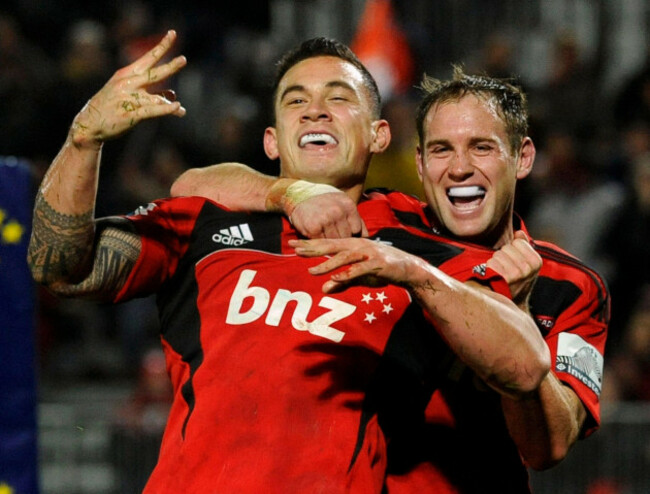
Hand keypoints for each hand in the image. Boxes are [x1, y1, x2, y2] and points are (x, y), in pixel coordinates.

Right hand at [70, 30, 186, 147]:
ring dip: (171, 105)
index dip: (161, 46)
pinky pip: (152, 111)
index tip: (172, 34)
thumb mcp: (127, 94)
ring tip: (180, 111)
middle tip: (184, 59)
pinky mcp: (131, 114)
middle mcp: (128, 84)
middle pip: (154, 73)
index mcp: (126, 74)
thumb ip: (151, 94)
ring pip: (156, 98)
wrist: (89, 125)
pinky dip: (166, 109)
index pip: (147, 58)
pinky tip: (177, 108)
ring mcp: (129, 99)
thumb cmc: (110, 108)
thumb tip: (173, 95)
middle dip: (170, 66)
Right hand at [290, 191, 367, 238]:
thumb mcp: (342, 203)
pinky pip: (322, 242)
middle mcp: (338, 212)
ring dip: (330, 241)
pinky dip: (319, 241)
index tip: (345, 234)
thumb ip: (355, 219)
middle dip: (341, 239)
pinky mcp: (313, 227)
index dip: (351, 234)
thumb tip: (367, 237)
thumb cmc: (324, 202)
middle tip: (332, 235)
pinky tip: (316, 234)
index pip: (357, 230)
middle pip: (346, 237)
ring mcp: (325, 220)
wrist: (299, 195)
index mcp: (348, 206)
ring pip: (335, 242)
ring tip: (324, 233)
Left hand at [290, 237, 421, 292]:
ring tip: (312, 271)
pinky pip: (360, 269)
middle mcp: (359, 245)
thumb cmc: (381, 270)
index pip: (327, 243)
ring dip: (327, 264)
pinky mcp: (378, 264)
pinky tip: (335, 279)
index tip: (292, 243)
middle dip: (313, 248)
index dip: (310, 243)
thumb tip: (324, 289)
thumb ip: (342, 282)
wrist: (408, 268)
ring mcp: (369, 254)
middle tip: (295, 250)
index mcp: (352, 245)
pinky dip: (348, 274)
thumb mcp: (359, 277)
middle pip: (332, 245)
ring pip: (344, 257)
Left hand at [486, 230, 540, 310]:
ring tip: (500, 274)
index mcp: (536, 262)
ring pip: (497, 255)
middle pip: (506, 248)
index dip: (512, 251)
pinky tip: (493, 277)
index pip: (517, 242)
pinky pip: (491, 263)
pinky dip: (489, 269)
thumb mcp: (527, 265)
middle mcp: (528, 268)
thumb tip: (518, 232)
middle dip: (503, 256)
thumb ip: (524, 246)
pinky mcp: (503, 280)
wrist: (510, 304)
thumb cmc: (517, 281)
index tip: (514, 262)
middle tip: (506, 270)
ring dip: (495, 263)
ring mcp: (516, 274)